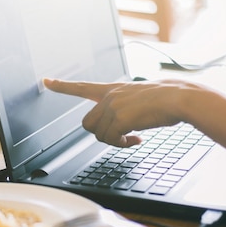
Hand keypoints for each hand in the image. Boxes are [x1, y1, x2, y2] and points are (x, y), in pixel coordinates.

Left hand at [43, 78, 191, 146]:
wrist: (179, 98)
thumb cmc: (165, 100)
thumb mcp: (138, 97)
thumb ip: (122, 106)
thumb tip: (119, 126)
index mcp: (113, 89)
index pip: (82, 86)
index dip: (62, 86)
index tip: (46, 81)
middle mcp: (109, 96)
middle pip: (87, 123)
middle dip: (100, 133)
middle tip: (120, 135)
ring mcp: (113, 106)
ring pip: (99, 134)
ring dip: (114, 141)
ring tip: (132, 137)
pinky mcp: (120, 118)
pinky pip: (111, 140)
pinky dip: (123, 144)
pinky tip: (137, 140)